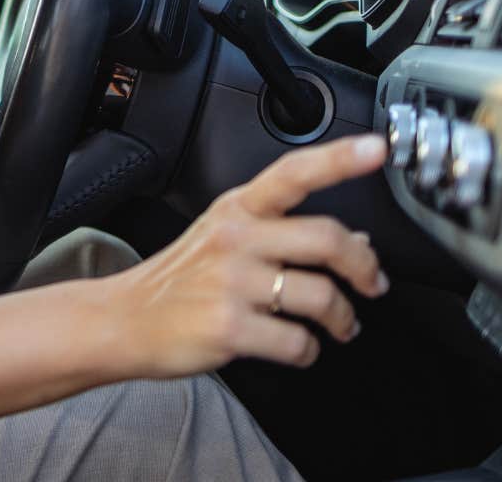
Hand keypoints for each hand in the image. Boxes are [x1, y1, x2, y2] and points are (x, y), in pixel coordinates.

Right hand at [96, 135, 390, 379]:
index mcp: (237, 209)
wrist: (125, 320)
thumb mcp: (226, 240)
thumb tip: (356, 243)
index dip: (339, 158)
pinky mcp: (229, 326)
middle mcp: (235, 238)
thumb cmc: (180, 281)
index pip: (294, 173)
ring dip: (343, 320)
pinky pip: (298, 342)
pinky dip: (309, 352)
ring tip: (340, 326)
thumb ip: (286, 235)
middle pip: (327, 239)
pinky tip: (299, 347)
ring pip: (322, 297)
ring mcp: (231, 282)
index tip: (376, 149)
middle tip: (374, 284)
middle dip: (364, 267)